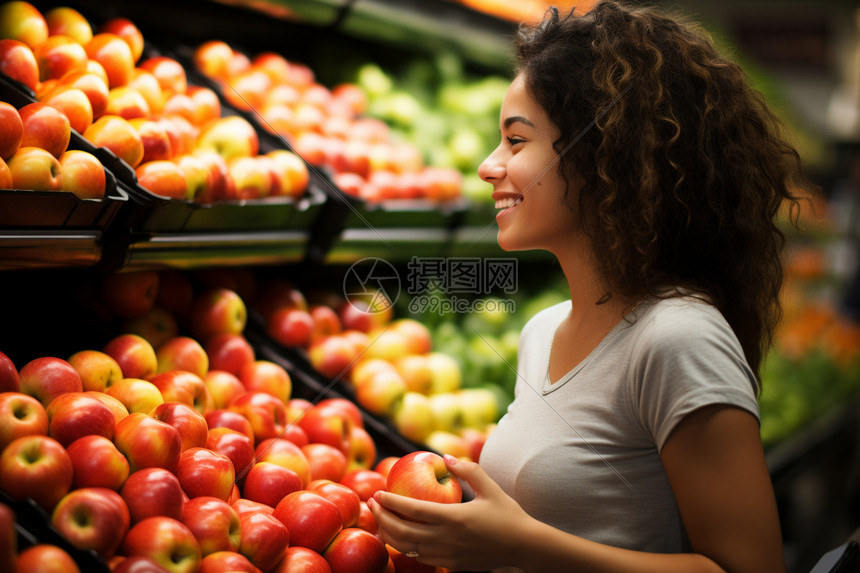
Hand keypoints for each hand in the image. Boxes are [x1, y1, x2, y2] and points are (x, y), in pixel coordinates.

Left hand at [368, 454, 533, 571]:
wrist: (524, 547)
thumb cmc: (508, 514)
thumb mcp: (490, 488)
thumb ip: (468, 470)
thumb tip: (445, 458)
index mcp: (454, 517)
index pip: (412, 510)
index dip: (391, 502)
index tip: (377, 493)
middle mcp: (446, 538)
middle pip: (402, 531)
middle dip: (382, 517)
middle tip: (373, 504)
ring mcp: (447, 554)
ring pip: (407, 547)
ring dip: (389, 534)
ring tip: (381, 519)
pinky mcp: (451, 565)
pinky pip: (420, 557)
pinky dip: (404, 547)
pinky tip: (400, 536)